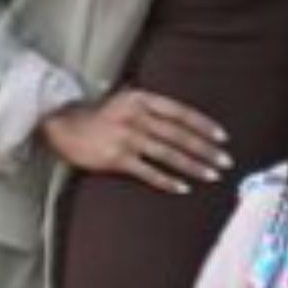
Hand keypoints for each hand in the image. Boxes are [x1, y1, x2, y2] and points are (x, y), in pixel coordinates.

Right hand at [42, 87, 231, 192]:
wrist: (62, 124)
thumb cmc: (99, 113)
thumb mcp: (126, 98)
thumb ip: (152, 106)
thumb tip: (184, 117)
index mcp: (142, 99)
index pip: (181, 112)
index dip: (204, 125)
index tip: (223, 138)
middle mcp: (136, 116)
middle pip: (179, 135)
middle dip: (206, 150)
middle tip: (226, 162)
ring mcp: (126, 138)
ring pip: (168, 154)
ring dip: (193, 166)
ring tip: (212, 175)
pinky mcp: (116, 158)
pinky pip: (148, 172)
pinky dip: (167, 181)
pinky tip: (183, 188)